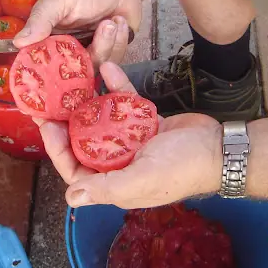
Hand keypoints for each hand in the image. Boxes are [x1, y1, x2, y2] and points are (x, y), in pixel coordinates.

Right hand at [13, 0, 143, 65]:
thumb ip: (42, 19)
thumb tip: (18, 42)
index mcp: (47, 38)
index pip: (41, 62)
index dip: (50, 67)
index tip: (68, 55)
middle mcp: (65, 51)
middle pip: (74, 71)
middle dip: (94, 48)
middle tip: (105, 25)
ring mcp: (87, 55)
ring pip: (96, 66)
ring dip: (109, 41)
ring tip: (113, 20)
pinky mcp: (107, 56)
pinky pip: (113, 61)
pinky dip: (120, 41)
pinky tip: (120, 21)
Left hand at [33, 62, 223, 209]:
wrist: (220, 147)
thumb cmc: (182, 167)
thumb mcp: (142, 178)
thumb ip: (107, 186)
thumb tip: (70, 198)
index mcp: (115, 181)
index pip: (76, 170)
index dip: (58, 150)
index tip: (47, 125)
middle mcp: (120, 162)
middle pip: (85, 142)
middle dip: (68, 123)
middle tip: (53, 101)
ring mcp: (133, 141)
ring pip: (103, 121)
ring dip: (90, 103)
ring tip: (73, 83)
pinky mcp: (145, 122)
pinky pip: (125, 104)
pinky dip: (117, 87)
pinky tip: (107, 69)